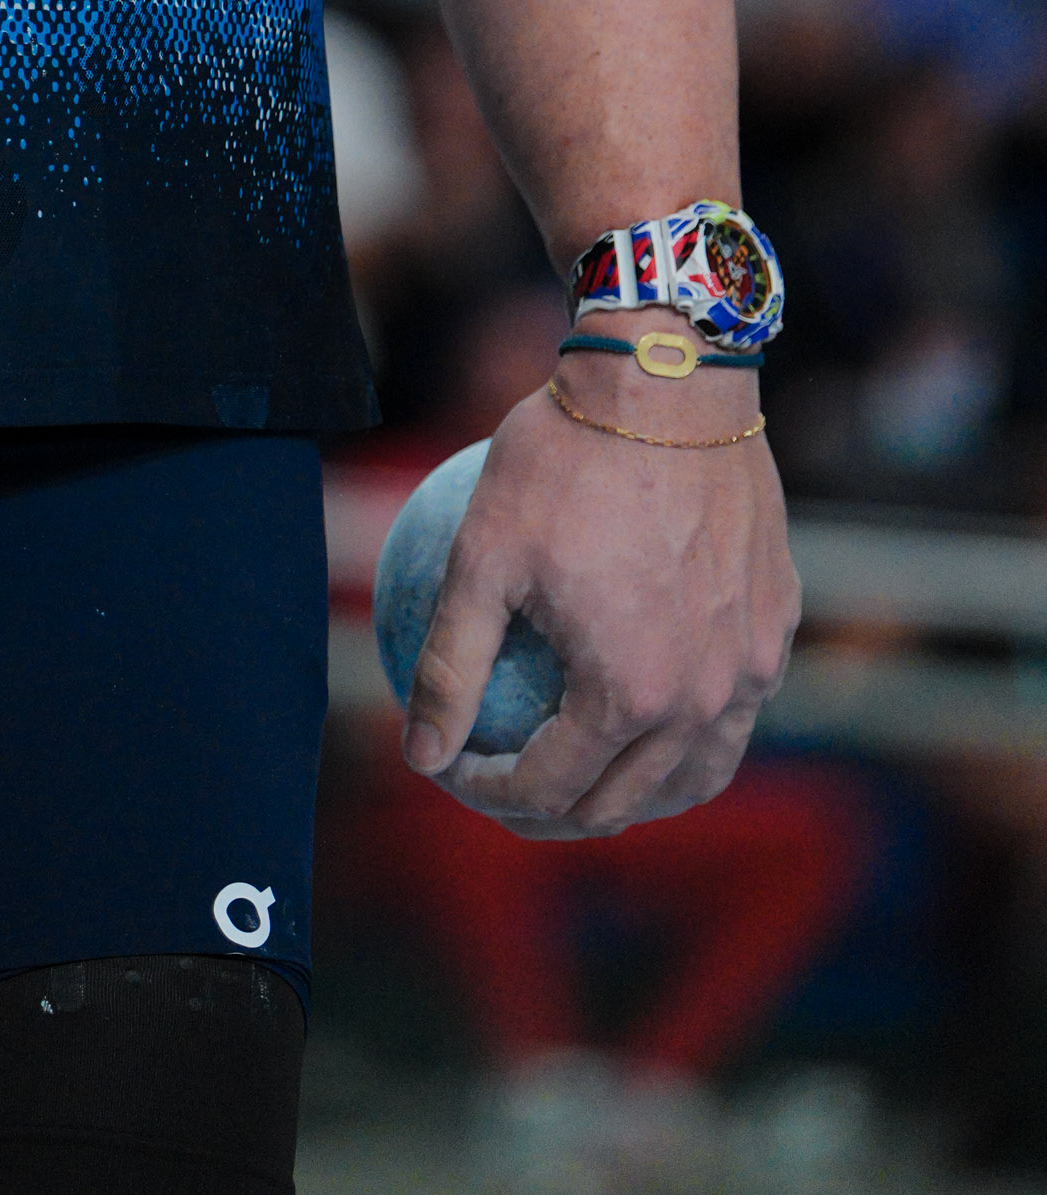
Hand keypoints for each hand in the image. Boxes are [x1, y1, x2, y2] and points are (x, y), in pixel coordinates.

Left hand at [401, 368, 797, 834]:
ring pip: (694, 778)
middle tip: (500, 784)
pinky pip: (734, 716)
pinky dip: (686, 741)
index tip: (449, 763)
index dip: (486, 790)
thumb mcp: (481, 556)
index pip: (549, 787)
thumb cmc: (563, 459)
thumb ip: (451, 666)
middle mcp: (705, 701)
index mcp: (630, 694)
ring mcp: (753, 670)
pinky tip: (643, 711)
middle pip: (622, 804)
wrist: (668, 381)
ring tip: (577, 775)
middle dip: (551, 814)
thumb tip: (418, 753)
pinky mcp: (777, 629)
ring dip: (631, 796)